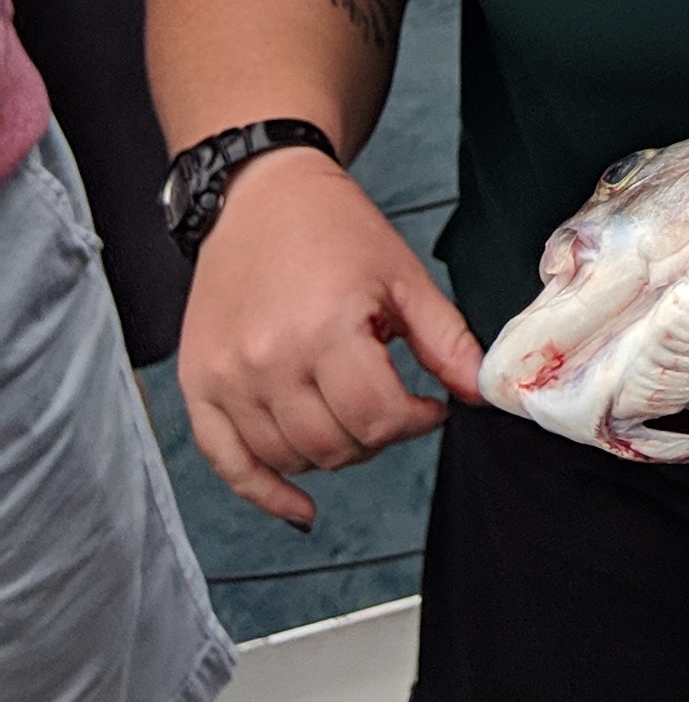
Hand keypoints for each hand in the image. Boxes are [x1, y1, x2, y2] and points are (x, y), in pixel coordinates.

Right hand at [178, 148, 484, 528]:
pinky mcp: (197, 386)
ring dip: (332, 453)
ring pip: (289, 458)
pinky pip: (227, 463)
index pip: (377, 418)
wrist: (259, 194)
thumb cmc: (335, 229)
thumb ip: (444, 339)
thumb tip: (479, 393)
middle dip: (378, 436)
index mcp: (323, 329)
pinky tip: (300, 507)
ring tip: (350, 414)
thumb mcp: (403, 275)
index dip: (416, 422)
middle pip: (334, 446)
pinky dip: (264, 493)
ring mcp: (225, 378)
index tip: (430, 407)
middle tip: (391, 404)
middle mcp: (266, 361)